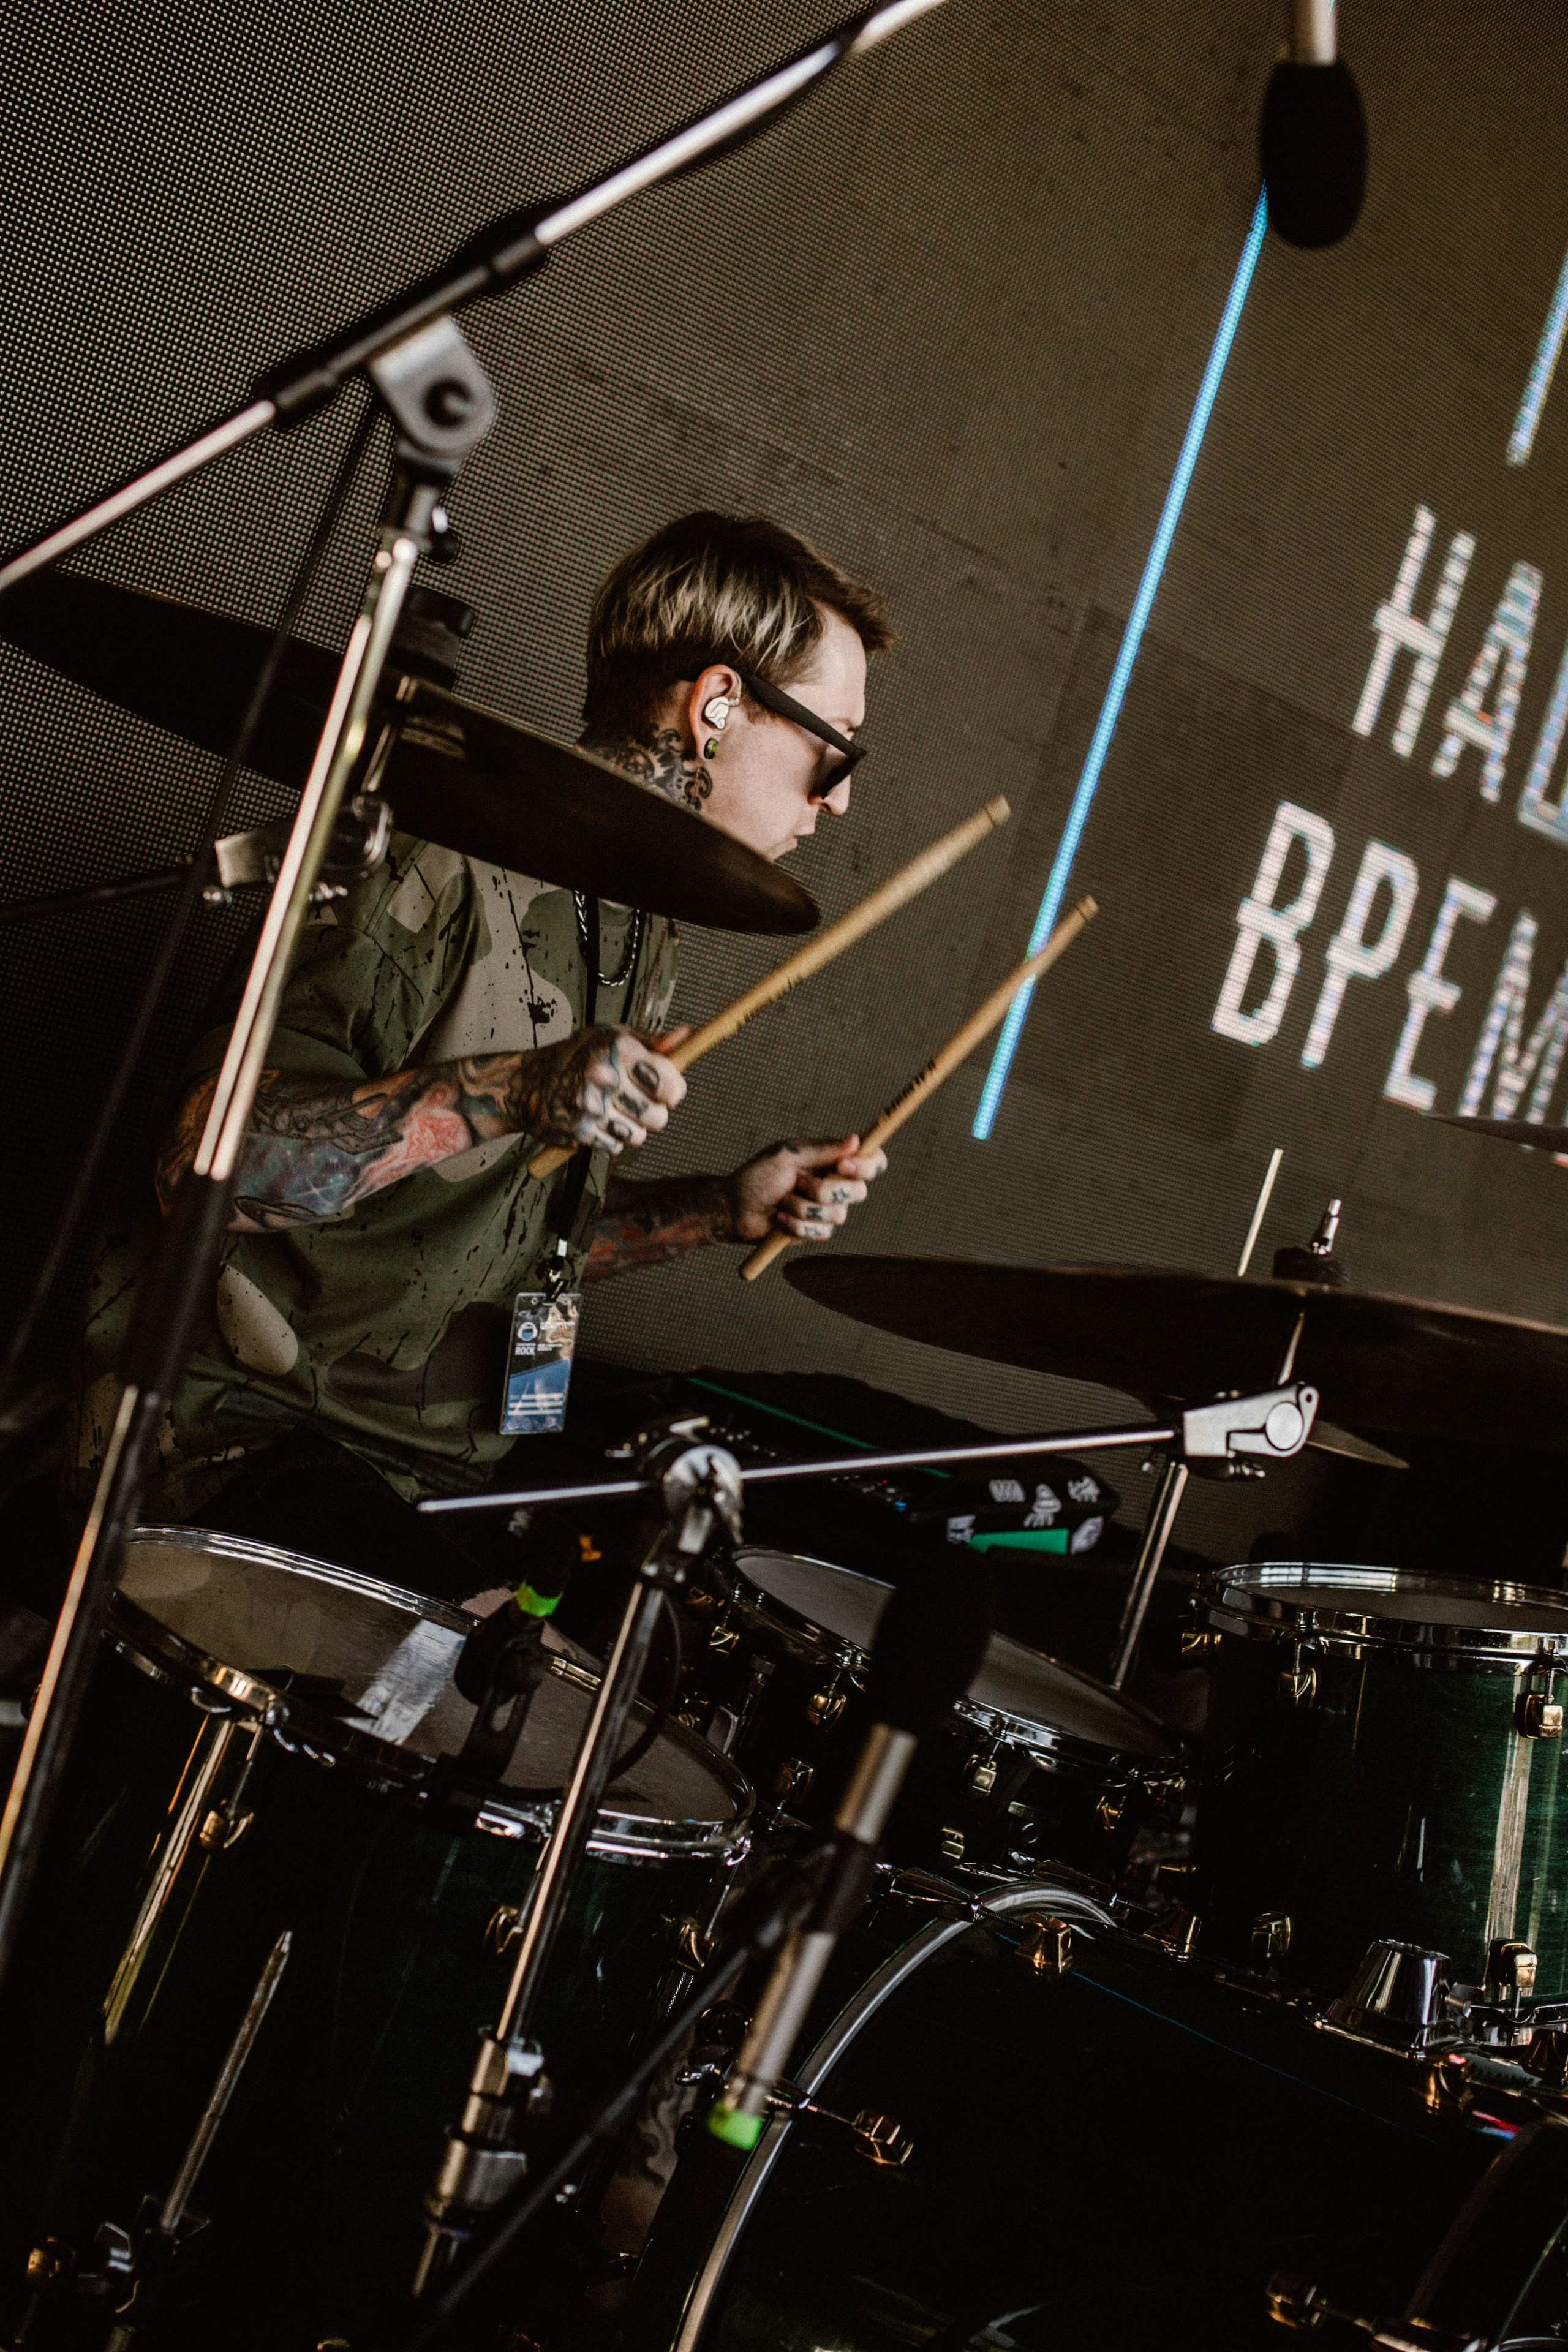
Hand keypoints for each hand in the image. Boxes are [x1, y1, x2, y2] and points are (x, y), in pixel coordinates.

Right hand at [507, 1025, 686, 1154]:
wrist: (528, 1082)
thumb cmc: (576, 1056)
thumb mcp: (614, 1037)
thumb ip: (652, 1042)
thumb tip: (685, 1037)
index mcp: (619, 1049)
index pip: (671, 1085)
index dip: (672, 1091)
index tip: (663, 1088)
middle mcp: (605, 1076)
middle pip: (658, 1117)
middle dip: (652, 1113)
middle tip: (634, 1100)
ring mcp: (591, 1105)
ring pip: (638, 1136)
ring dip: (631, 1128)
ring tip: (614, 1110)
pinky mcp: (579, 1130)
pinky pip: (615, 1146)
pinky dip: (609, 1138)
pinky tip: (597, 1120)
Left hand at [726, 1134, 886, 1244]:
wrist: (735, 1208)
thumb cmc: (758, 1176)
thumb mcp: (787, 1157)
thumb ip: (823, 1150)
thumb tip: (856, 1139)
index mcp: (832, 1161)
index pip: (871, 1162)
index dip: (866, 1165)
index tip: (843, 1166)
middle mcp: (834, 1184)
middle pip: (858, 1191)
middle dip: (824, 1190)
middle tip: (797, 1183)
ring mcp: (826, 1209)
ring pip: (837, 1214)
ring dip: (803, 1207)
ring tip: (782, 1201)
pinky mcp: (816, 1231)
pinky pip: (821, 1232)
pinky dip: (795, 1224)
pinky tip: (780, 1218)